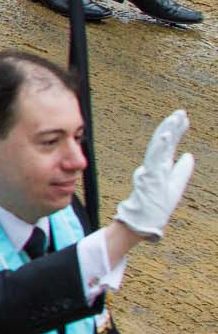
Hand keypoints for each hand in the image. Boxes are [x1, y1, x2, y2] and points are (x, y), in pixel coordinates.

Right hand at [114, 109, 193, 238]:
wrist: (145, 220)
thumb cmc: (158, 205)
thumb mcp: (177, 186)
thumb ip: (182, 170)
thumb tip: (189, 155)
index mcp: (161, 166)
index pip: (170, 144)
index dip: (178, 130)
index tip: (185, 118)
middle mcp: (155, 164)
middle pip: (164, 141)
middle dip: (172, 126)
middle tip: (181, 112)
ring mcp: (151, 169)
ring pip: (158, 146)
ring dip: (166, 131)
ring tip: (174, 119)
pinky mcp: (150, 176)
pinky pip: (154, 158)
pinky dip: (159, 146)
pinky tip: (166, 135)